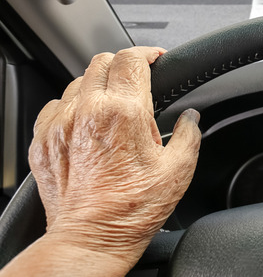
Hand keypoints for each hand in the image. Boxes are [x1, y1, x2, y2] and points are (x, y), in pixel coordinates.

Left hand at [28, 47, 200, 266]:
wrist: (90, 239)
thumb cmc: (133, 209)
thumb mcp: (179, 169)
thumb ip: (190, 133)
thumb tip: (191, 118)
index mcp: (124, 112)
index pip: (131, 58)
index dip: (148, 53)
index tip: (156, 58)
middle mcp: (87, 112)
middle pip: (102, 62)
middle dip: (124, 65)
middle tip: (139, 81)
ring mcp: (60, 125)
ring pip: (78, 81)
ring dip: (98, 85)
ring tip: (114, 107)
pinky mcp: (43, 141)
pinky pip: (55, 106)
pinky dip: (73, 106)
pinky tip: (87, 123)